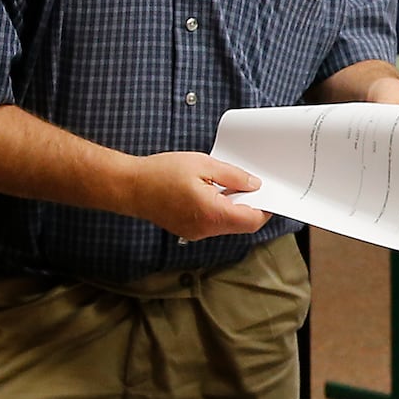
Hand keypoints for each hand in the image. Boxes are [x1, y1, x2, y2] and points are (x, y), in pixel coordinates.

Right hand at [125, 152, 271, 239]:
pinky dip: (219, 210)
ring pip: (227, 225)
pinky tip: (212, 192)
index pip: (252, 220)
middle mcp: (206, 229)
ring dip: (233, 207)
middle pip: (241, 224)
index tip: (269, 194)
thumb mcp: (204, 165)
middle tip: (249, 184)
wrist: (129, 186)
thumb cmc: (161, 174)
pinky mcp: (187, 230)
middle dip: (250, 206)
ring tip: (226, 185)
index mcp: (213, 214)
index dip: (265, 208)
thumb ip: (233, 176)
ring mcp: (195, 233)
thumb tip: (253, 184)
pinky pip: (213, 224)